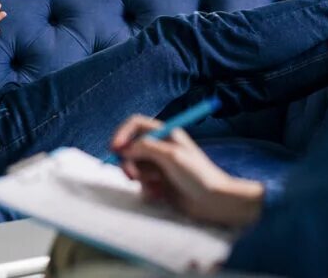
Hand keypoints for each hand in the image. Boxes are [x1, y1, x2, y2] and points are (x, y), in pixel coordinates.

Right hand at [111, 115, 264, 227]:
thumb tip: (124, 148)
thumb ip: (145, 147)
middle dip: (128, 161)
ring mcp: (158, 165)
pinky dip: (146, 189)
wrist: (213, 202)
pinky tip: (160, 195)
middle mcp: (160, 147)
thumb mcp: (171, 156)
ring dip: (139, 178)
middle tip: (132, 176)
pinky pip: (140, 183)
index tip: (114, 148)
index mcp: (166, 134)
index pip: (136, 124)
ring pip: (133, 166)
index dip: (122, 134)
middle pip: (130, 147)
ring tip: (154, 187)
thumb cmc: (198, 175)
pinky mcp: (158, 182)